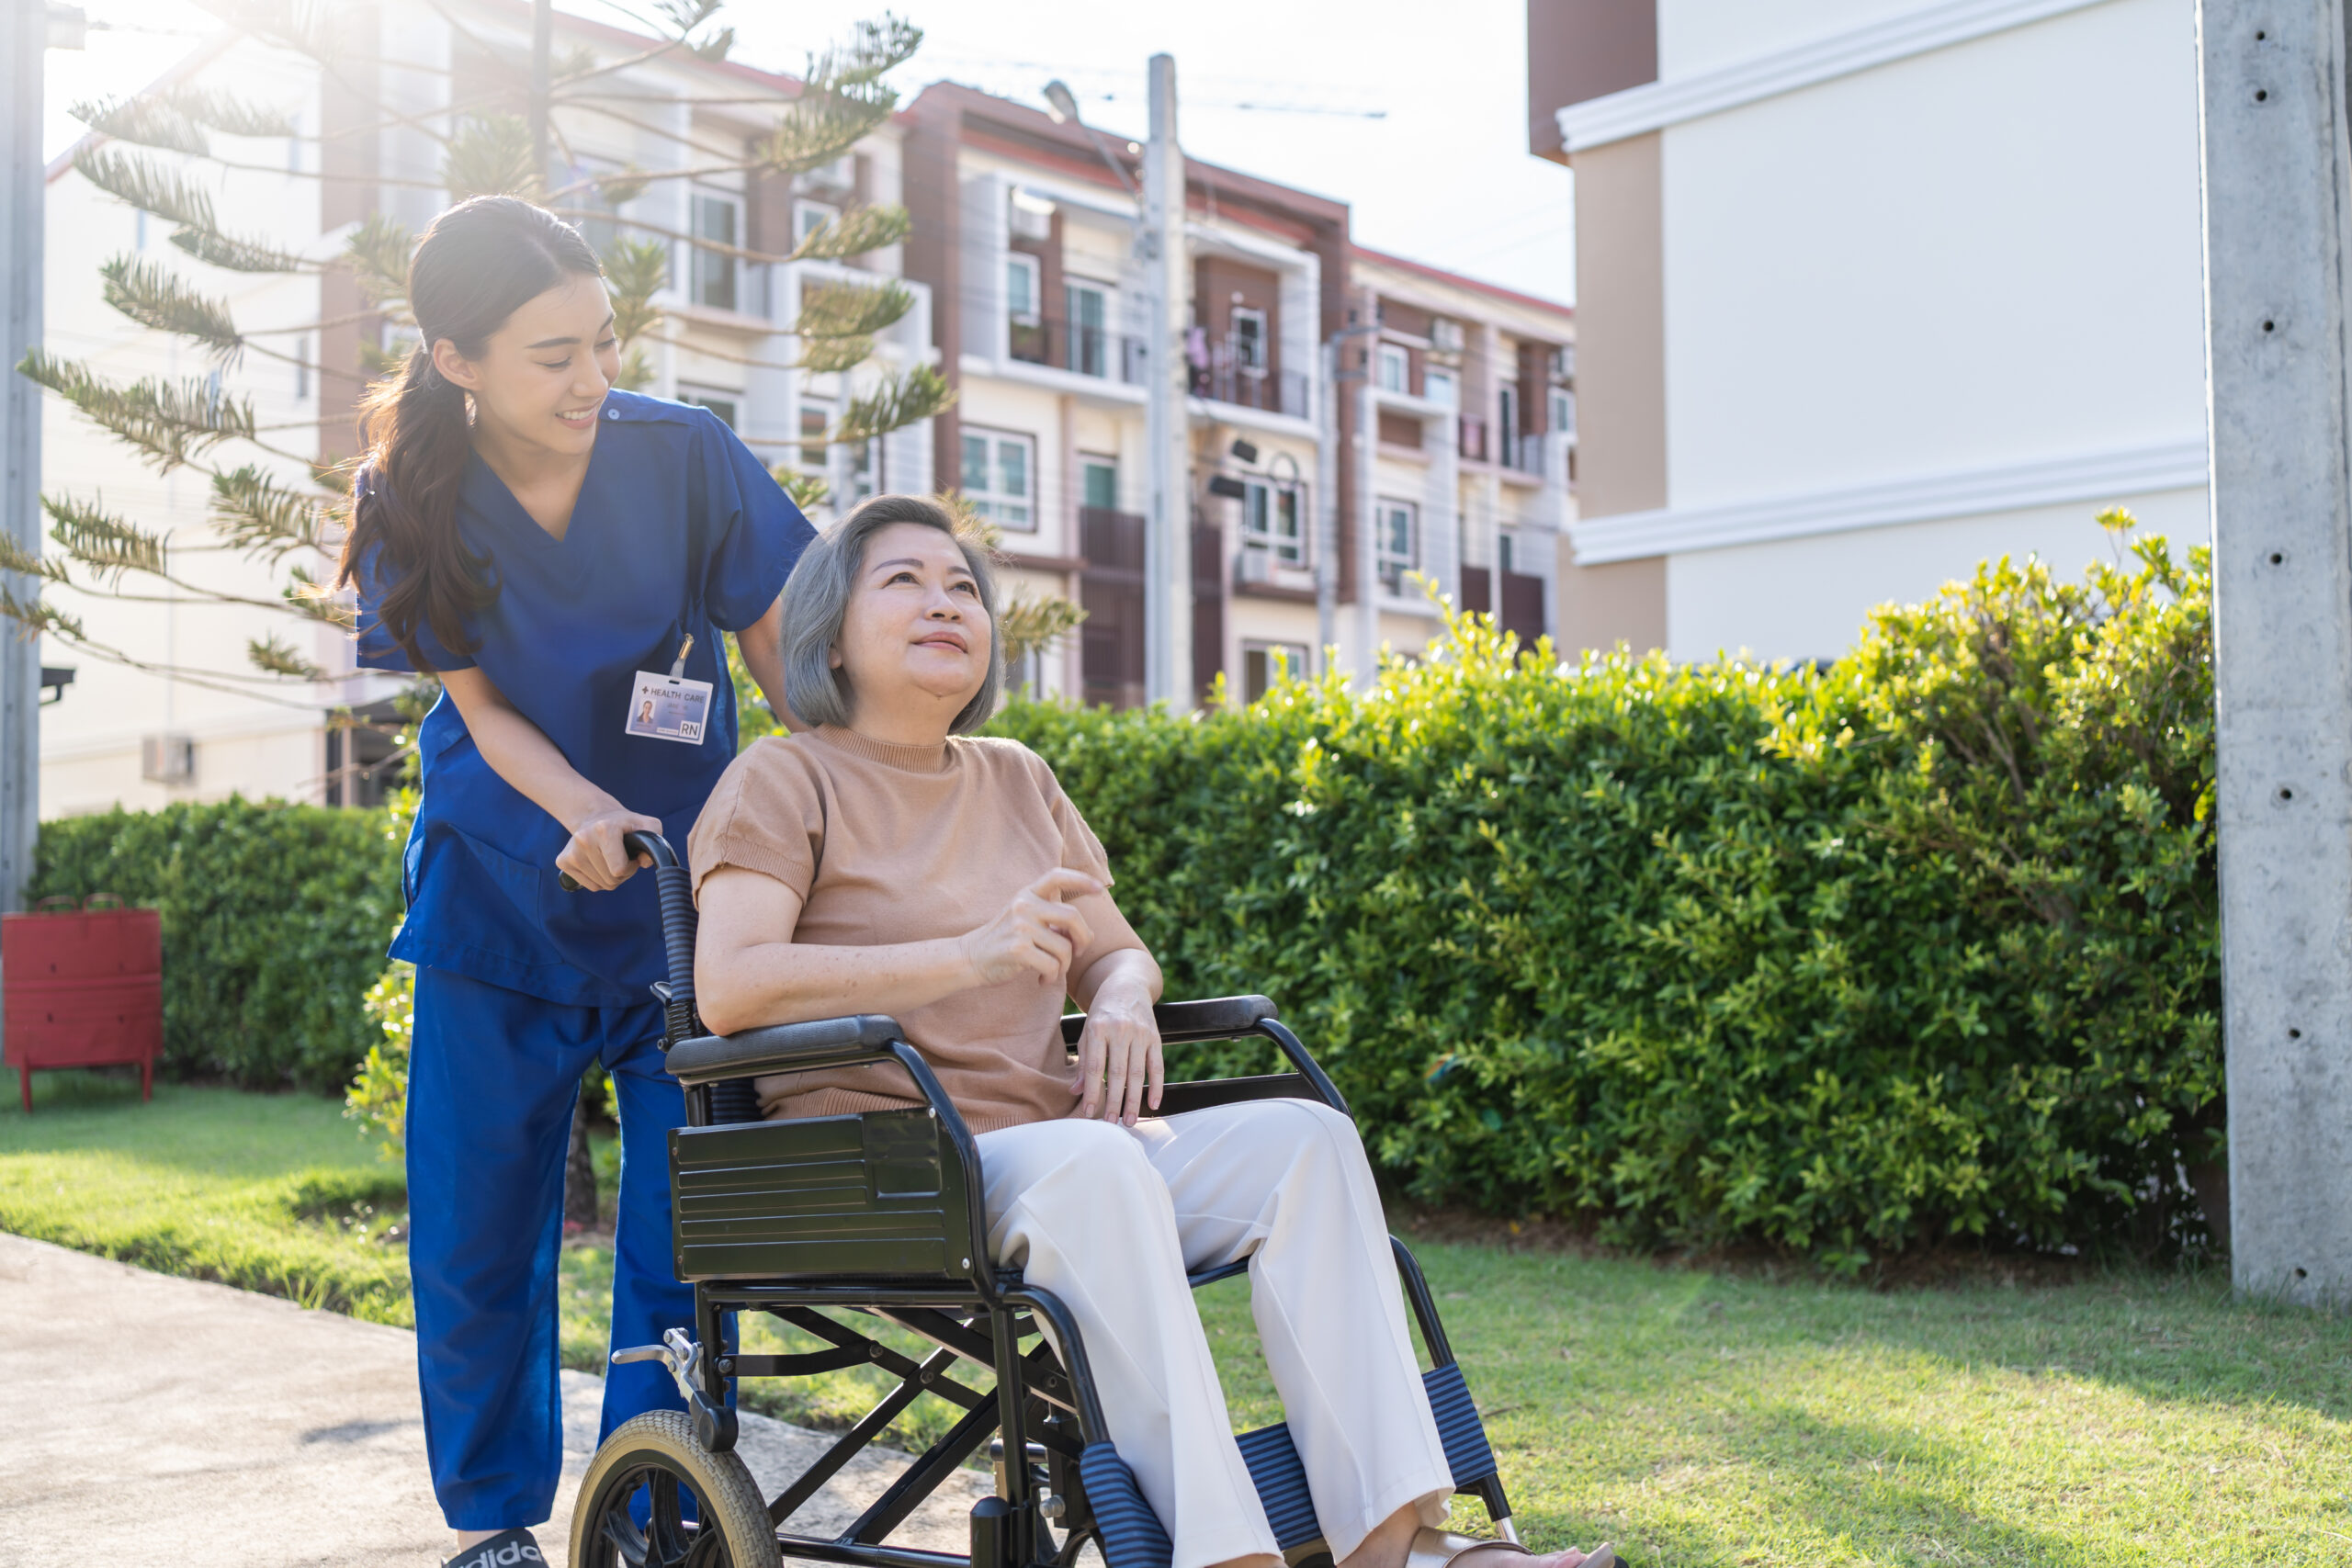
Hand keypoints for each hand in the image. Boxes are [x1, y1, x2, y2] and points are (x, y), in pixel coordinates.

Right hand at [558, 805, 661, 891]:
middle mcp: (583, 839)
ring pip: (601, 885)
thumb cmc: (625, 823)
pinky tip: (599, 863)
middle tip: (622, 857)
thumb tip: (646, 862)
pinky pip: (590, 886)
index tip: (631, 855)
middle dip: (622, 873)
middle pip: (611, 880)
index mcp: (604, 829)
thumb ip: (655, 839)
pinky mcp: (563, 861)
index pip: (619, 869)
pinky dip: (599, 879)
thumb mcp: (646, 824)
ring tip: (611, 858)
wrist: (595, 816)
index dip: (630, 867)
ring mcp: (571, 852)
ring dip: (611, 877)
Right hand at [960, 869, 1101, 990]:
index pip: (1057, 876)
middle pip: (1073, 916)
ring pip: (1064, 948)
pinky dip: (1051, 977)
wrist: (969, 958)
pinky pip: (1052, 966)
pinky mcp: (1017, 949)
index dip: (1081, 879)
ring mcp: (1020, 926)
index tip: (1099, 889)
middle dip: (1083, 939)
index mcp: (1027, 894)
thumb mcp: (1025, 919)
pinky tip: (1041, 979)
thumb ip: (1052, 919)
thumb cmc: (1005, 940)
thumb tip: (1087, 935)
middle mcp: (1023, 905)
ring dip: (1064, 966)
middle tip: (1077, 952)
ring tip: (1052, 970)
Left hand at [1073, 978, 1161, 1124]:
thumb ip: (1083, 1061)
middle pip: (1117, 1073)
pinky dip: (1157, 1086)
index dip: (1092, 1092)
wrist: (1127, 986)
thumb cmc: (1102, 1013)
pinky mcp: (1155, 1037)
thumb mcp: (1087, 1031)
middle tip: (1110, 1124)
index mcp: (1098, 1028)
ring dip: (1134, 1100)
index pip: (1095, 1067)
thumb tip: (1076, 1092)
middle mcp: (1120, 1030)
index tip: (1089, 1113)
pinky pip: (1157, 1065)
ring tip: (1129, 1121)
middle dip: (1114, 1101)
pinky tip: (1154, 1104)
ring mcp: (1140, 1033)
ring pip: (1137, 1073)